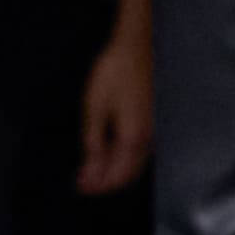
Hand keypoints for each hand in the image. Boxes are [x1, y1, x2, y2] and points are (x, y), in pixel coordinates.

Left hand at [77, 12, 152, 193]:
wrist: (140, 47)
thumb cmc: (115, 74)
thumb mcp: (95, 108)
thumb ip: (94, 142)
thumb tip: (90, 173)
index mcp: (133, 139)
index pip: (117, 176)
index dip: (98, 186)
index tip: (79, 187)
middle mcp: (149, 141)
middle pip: (128, 174)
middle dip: (105, 181)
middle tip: (83, 181)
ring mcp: (155, 132)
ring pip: (136, 164)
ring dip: (114, 170)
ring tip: (92, 168)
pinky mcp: (155, 122)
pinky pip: (140, 151)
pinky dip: (124, 158)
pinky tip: (111, 151)